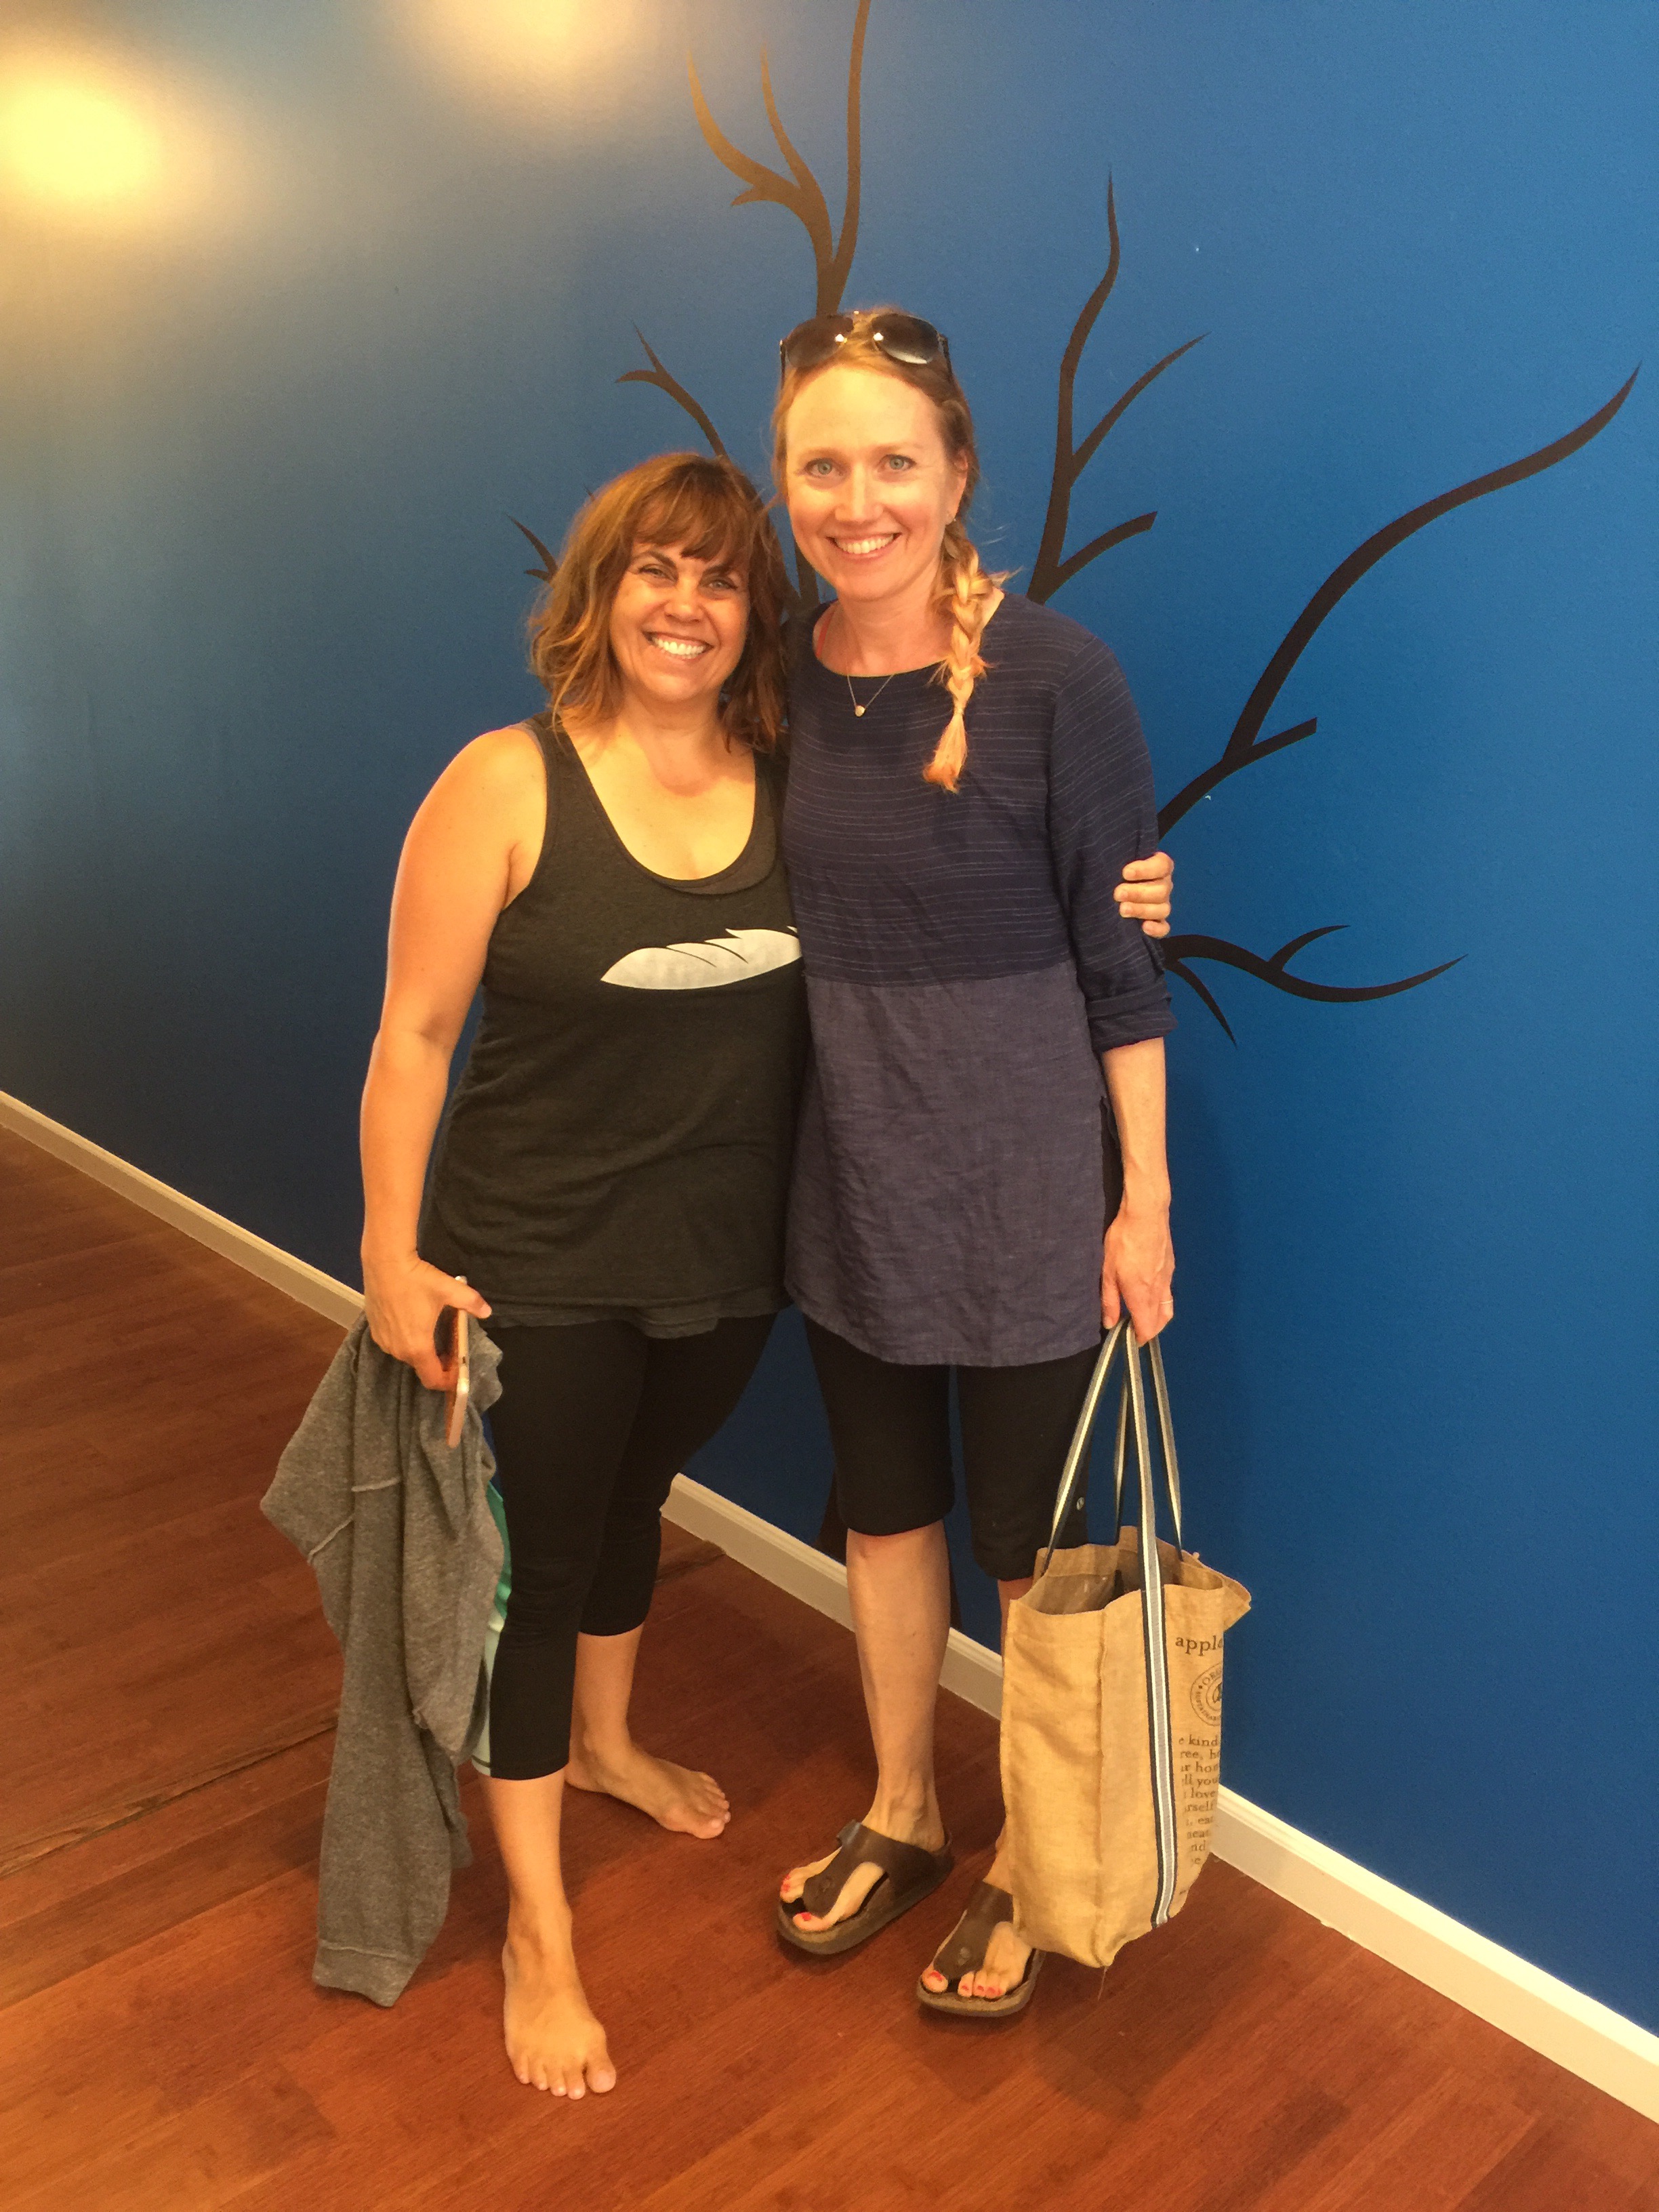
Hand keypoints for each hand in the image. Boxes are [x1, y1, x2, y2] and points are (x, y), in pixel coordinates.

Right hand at [363, 1251, 490, 1389]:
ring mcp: (383, 1341)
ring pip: (406, 1355)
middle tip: (451, 1348)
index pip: (433, 1379)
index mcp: (417, 1347)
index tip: (458, 1370)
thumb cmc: (417, 1279)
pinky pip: (393, 1343)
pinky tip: (413, 1323)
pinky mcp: (374, 1330)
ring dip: (420, 1350)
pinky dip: (405, 1340)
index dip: (447, 1380)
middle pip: (420, 1366)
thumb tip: (487, 1311)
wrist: (384, 1262)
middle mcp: (398, 1350)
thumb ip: (470, 1303)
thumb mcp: (450, 1289)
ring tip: (433, 1334)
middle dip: (437, 1362)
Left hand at [1102, 1202, 1173, 1342]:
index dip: (1141, 1338)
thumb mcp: (1108, 1271)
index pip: (1147, 1328)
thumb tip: (1109, 1324)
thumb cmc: (1123, 1240)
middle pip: (1160, 1321)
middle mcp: (1158, 1290)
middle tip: (1136, 1329)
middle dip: (1150, 1330)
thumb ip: (1109, 1300)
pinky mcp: (1170, 1267)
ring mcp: (1167, 1278)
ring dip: (1158, 1318)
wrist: (1146, 1213)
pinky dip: (1162, 1301)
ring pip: (1167, 1307)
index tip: (1132, 1340)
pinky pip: (1168, 1292)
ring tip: (1143, 1314)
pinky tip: (1150, 1292)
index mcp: (1141, 1295)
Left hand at [1114, 851, 1173, 938]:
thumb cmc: (1112, 872)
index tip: (1125, 872)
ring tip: (1122, 910)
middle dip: (1138, 893)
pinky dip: (1156, 929)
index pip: (1162, 865)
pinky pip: (1164, 928)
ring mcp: (1162, 905)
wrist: (1106, 891)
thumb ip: (1116, 859)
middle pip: (1162, 890)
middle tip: (1117, 894)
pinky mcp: (1158, 923)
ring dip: (1142, 910)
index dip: (1146, 869)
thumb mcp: (1115, 863)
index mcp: (1158, 866)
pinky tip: (1144, 927)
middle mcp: (1163, 885)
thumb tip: (1107, 862)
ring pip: (1163, 909)